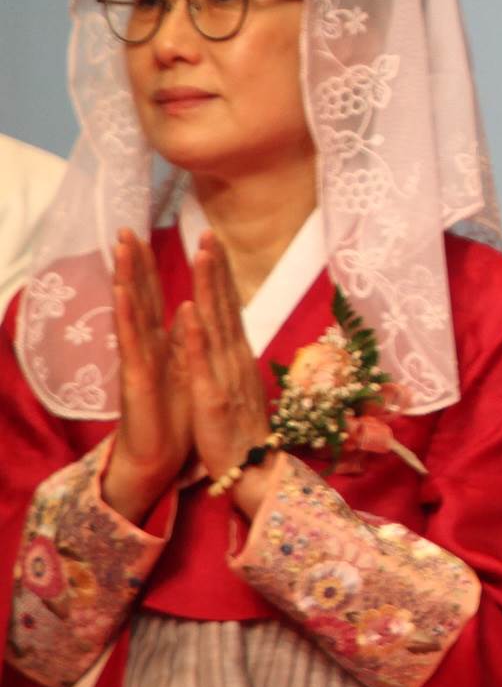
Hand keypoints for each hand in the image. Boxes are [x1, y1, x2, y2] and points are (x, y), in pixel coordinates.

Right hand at [102, 230, 189, 523]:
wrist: (161, 457)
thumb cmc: (177, 416)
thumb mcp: (190, 371)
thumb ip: (188, 343)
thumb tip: (195, 315)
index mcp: (165, 344)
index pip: (159, 297)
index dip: (155, 268)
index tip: (149, 236)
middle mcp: (148, 348)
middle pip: (141, 297)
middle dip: (134, 263)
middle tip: (125, 228)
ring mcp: (139, 361)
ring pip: (132, 312)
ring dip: (126, 279)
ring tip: (121, 249)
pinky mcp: (136, 378)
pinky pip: (132, 342)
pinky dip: (128, 316)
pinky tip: (123, 293)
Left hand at [179, 236, 275, 515]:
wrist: (254, 472)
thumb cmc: (244, 433)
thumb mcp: (240, 387)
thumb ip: (234, 360)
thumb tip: (231, 336)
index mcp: (238, 357)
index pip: (229, 307)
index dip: (221, 275)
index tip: (213, 243)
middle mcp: (236, 359)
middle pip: (225, 306)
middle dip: (216, 268)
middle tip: (208, 233)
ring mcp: (225, 376)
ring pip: (216, 323)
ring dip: (210, 288)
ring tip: (203, 256)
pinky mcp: (213, 398)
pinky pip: (203, 363)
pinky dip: (197, 336)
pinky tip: (190, 312)